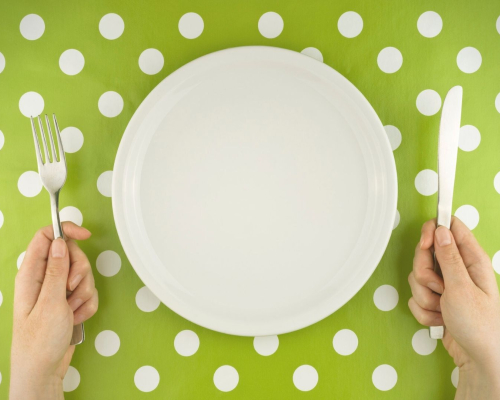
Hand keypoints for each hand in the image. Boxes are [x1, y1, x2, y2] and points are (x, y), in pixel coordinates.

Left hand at [10, 223, 98, 399]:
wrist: (44, 370)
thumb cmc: (38, 341)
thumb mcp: (49, 302)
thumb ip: (56, 270)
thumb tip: (60, 242)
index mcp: (31, 274)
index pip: (47, 237)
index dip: (66, 231)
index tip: (86, 235)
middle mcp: (44, 279)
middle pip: (71, 255)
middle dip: (80, 272)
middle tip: (72, 289)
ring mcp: (57, 291)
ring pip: (83, 275)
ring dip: (83, 293)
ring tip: (71, 311)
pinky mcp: (69, 302)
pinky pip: (88, 293)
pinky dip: (86, 306)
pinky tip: (75, 318)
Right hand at [409, 217, 499, 398]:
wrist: (478, 359)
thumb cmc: (479, 326)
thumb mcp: (461, 288)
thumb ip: (448, 257)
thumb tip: (440, 230)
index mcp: (471, 259)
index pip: (448, 227)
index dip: (432, 232)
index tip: (424, 245)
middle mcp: (458, 269)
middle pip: (425, 254)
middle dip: (424, 274)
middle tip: (438, 288)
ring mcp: (446, 285)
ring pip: (417, 278)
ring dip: (425, 297)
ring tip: (442, 309)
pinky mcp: (437, 300)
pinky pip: (416, 297)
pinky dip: (424, 311)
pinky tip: (441, 319)